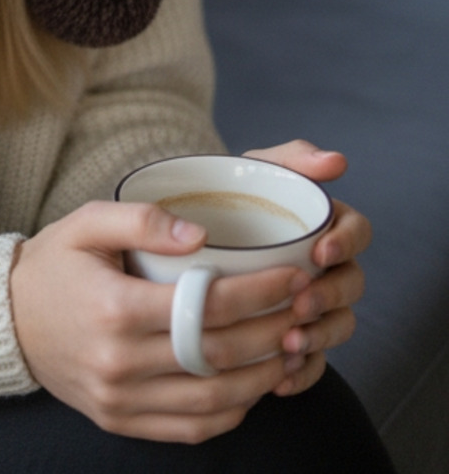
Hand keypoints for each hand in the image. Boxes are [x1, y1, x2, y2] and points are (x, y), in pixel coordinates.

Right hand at [9, 200, 317, 442]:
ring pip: (214, 400)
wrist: (8, 320)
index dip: (261, 293)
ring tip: (289, 345)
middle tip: (304, 307)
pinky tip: (252, 383)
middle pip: (219, 355)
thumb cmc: (55, 264)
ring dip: (262, 377)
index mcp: (114, 308)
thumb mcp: (88, 222)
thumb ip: (143, 217)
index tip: (294, 275)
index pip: (208, 306)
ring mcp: (121, 400)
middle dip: (273, 330)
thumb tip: (201, 234)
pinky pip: (192, 428)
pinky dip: (232, 410)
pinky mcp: (122, 422)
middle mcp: (119, 362)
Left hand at [243, 140, 369, 399]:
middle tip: (300, 304)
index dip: (346, 243)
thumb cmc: (225, 195)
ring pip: (337, 326)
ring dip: (319, 337)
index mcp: (323, 224)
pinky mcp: (294, 337)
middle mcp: (325, 267)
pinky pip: (312, 364)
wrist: (181, 235)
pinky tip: (279, 380)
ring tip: (288, 344)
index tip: (319, 252)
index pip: (357, 231)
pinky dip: (301, 373)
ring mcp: (312, 304)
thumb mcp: (253, 170)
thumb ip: (291, 158)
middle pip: (352, 285)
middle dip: (332, 297)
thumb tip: (337, 162)